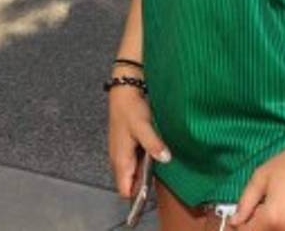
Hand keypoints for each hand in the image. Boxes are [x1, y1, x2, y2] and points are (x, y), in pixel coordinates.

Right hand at [107, 80, 171, 198]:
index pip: (125, 190)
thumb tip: (165, 159)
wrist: (125, 89)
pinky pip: (137, 159)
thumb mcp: (143, 126)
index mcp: (120, 159)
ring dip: (146, 169)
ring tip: (159, 158)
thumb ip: (153, 144)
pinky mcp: (128, 144)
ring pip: (135, 171)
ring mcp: (123, 152)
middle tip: (161, 172)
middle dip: (145, 182)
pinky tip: (155, 149)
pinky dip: (146, 158)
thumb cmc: (129, 107)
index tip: (153, 191)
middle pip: (132, 182)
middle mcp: (119, 159)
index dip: (138, 195)